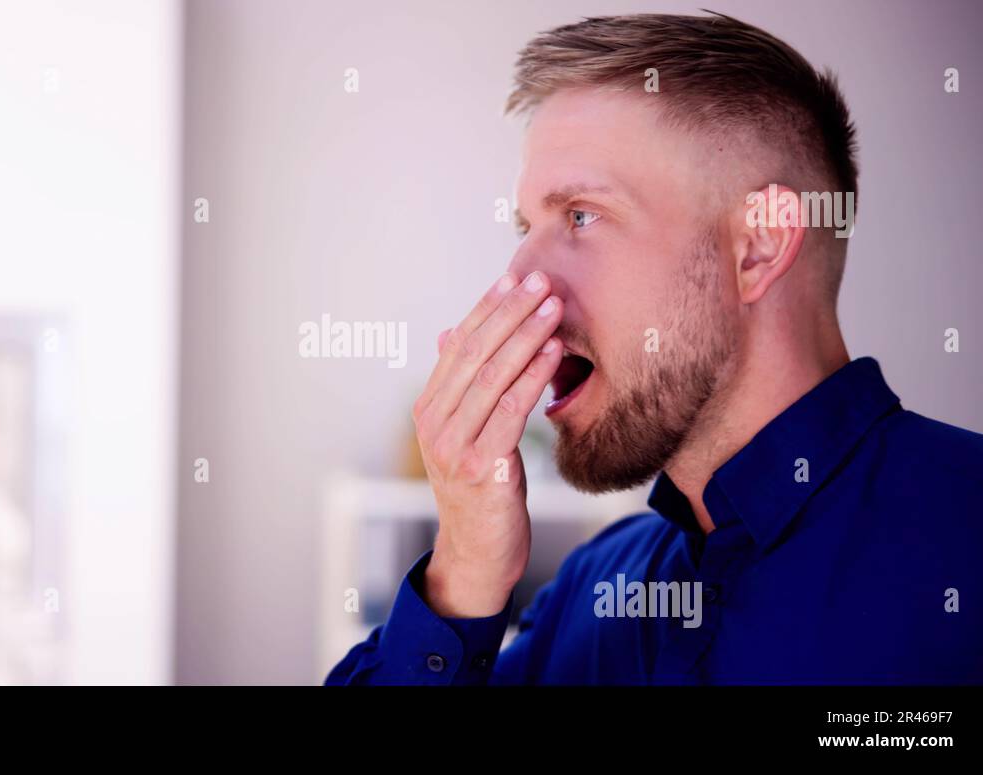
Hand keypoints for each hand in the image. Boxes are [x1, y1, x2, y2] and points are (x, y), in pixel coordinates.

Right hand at [411, 271, 562, 616]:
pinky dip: (533, 376)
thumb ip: (459, 388)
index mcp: (427, 410)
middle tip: (539, 279)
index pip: (457, 346)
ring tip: (553, 305)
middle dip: (508, 312)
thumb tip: (450, 334)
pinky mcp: (481, 467)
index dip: (486, 309)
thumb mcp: (464, 435)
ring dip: (525, 336)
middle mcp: (433, 424)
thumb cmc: (480, 490)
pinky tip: (555, 352)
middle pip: (472, 354)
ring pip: (490, 377)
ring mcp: (453, 446)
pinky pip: (509, 410)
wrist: (477, 554)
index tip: (513, 277)